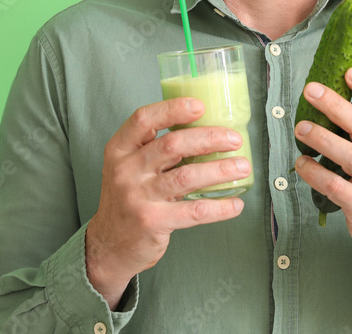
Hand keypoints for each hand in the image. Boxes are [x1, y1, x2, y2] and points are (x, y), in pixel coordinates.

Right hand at [84, 97, 249, 308]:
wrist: (110, 245)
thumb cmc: (128, 199)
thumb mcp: (130, 168)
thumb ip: (155, 150)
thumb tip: (204, 129)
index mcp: (120, 149)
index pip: (143, 119)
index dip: (172, 109)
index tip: (201, 106)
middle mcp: (125, 170)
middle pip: (172, 145)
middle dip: (209, 138)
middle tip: (234, 139)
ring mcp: (137, 197)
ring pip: (187, 177)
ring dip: (220, 170)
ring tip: (242, 167)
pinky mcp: (152, 222)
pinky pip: (193, 211)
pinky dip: (219, 207)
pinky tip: (235, 203)